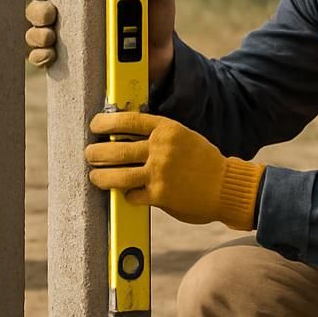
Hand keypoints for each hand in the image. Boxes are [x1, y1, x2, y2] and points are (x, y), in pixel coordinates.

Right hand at [24, 0, 176, 86]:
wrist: (156, 61)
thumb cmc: (153, 25)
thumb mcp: (159, 6)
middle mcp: (69, 17)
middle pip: (36, 8)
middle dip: (38, 10)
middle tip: (51, 15)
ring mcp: (64, 40)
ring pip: (34, 33)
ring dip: (37, 35)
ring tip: (51, 38)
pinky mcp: (66, 62)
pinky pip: (40, 58)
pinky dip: (40, 57)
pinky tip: (50, 56)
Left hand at [85, 111, 262, 230]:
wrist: (227, 186)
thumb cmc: (203, 161)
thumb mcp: (183, 138)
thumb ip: (158, 136)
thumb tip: (124, 136)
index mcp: (167, 129)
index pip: (128, 121)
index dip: (106, 122)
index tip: (95, 125)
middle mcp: (161, 149)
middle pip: (116, 149)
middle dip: (96, 153)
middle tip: (90, 155)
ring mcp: (160, 173)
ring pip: (117, 175)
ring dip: (100, 177)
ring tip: (96, 176)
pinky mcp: (160, 196)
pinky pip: (131, 195)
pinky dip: (126, 195)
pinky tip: (127, 194)